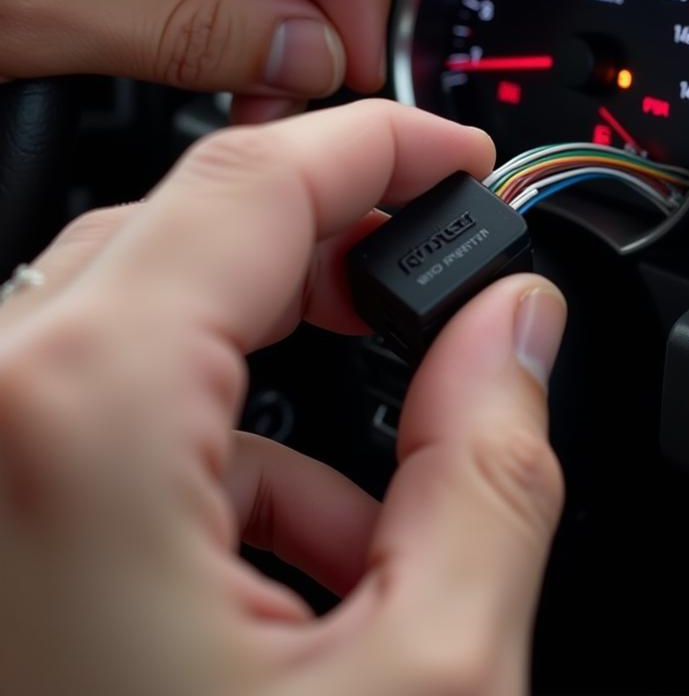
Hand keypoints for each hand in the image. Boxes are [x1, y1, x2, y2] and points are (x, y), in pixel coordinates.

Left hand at [0, 100, 565, 694]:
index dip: (382, 144)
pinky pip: (93, 427)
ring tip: (377, 502)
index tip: (456, 158)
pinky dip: (209, 458)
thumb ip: (489, 470)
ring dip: (277, 381)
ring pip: (141, 334)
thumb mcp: (423, 679)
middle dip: (330, 252)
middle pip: (184, 239)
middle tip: (431, 283)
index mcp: (77, 437)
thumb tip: (512, 329)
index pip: (249, 183)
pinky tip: (288, 562)